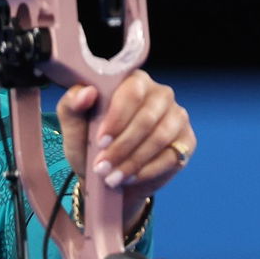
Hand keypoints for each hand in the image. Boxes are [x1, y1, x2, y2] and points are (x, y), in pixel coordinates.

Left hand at [56, 70, 193, 231]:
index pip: (133, 91)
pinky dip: (148, 170)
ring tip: (113, 177)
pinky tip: (130, 177)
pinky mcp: (187, 141)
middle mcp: (160, 94)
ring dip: (134, 161)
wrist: (107, 175)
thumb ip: (72, 105)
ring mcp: (177, 117)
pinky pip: (172, 156)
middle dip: (123, 146)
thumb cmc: (90, 144)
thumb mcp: (74, 126)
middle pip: (148, 117)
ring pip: (160, 137)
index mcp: (134, 81)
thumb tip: (86, 92)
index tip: (100, 141)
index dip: (117, 118)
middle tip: (103, 167)